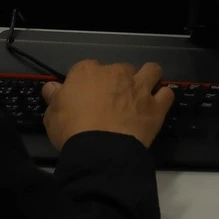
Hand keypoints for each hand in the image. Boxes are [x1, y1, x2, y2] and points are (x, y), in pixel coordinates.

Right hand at [42, 60, 174, 148]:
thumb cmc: (72, 131)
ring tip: (142, 94)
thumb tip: (51, 88)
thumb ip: (54, 98)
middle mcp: (116, 73)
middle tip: (113, 101)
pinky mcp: (156, 105)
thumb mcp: (52, 116)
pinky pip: (166, 94)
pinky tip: (156, 107)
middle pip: (120, 69)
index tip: (86, 97)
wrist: (100, 150)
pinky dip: (162, 98)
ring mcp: (139, 88)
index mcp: (87, 72)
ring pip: (151, 71)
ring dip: (148, 79)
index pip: (87, 68)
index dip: (88, 83)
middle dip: (118, 82)